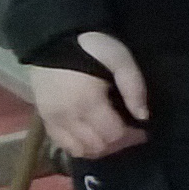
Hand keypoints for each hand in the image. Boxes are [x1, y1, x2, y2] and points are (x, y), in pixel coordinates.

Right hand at [30, 31, 149, 159]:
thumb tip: (143, 116)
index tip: (144, 131)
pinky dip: (80, 146)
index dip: (132, 137)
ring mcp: (53, 120)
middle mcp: (68, 117)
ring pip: (79, 150)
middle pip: (97, 147)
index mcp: (87, 103)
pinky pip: (63, 145)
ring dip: (99, 149)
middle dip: (118, 144)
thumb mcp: (119, 58)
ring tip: (112, 136)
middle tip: (131, 133)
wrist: (53, 39)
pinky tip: (91, 136)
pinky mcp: (45, 119)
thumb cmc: (91, 46)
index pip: (113, 135)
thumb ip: (134, 87)